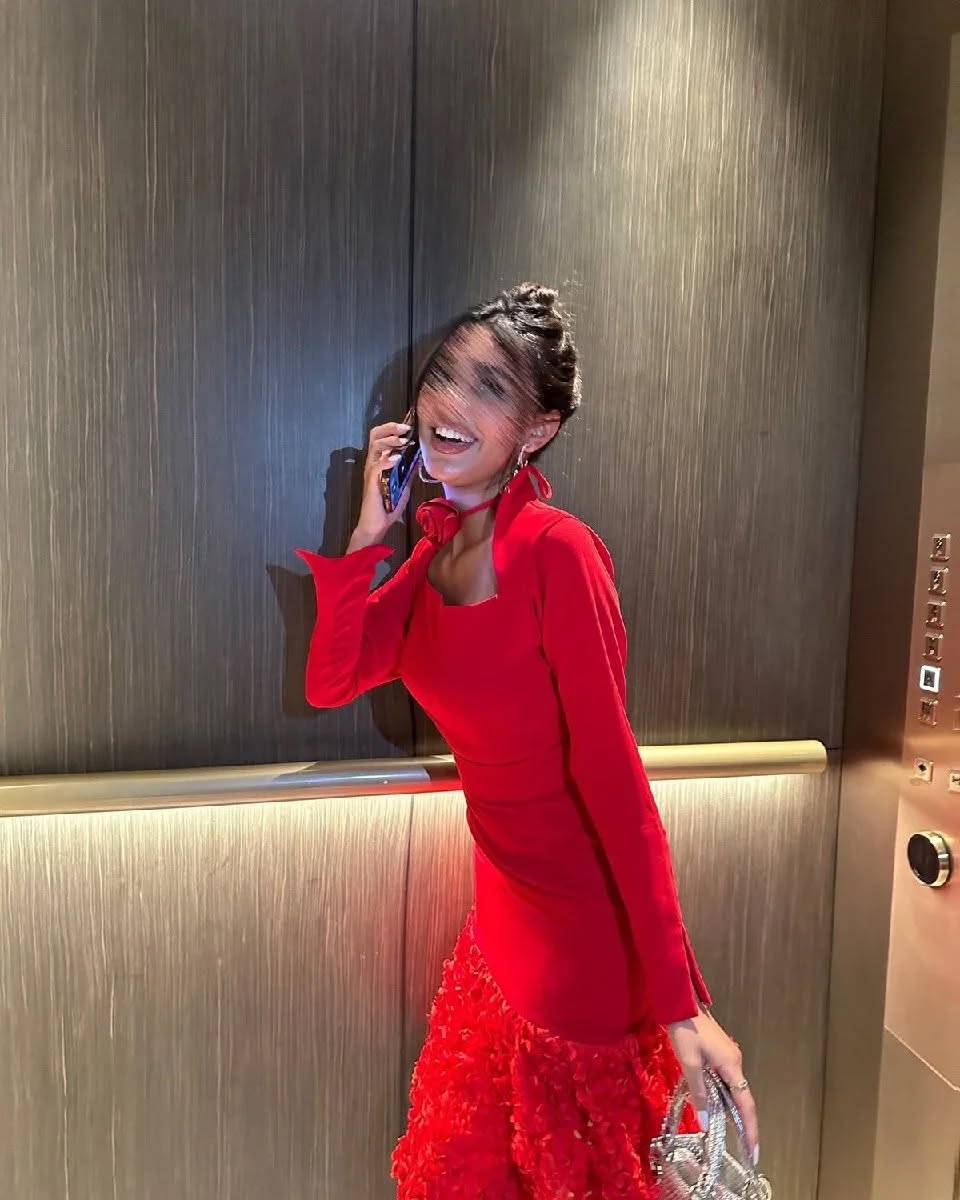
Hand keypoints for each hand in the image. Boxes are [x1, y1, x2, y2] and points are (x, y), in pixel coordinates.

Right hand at [347, 421, 414, 550]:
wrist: (377, 525)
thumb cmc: (388, 507)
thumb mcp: (404, 486)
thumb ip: (409, 472)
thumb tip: (419, 459)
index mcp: (380, 462)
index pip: (382, 438)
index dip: (392, 429)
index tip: (408, 427)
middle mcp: (373, 463)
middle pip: (374, 436)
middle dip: (389, 428)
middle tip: (404, 428)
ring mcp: (371, 472)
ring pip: (375, 447)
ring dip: (390, 441)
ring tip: (403, 441)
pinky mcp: (370, 482)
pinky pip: (376, 466)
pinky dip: (386, 460)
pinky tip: (396, 459)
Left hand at [666, 1008, 758, 1164]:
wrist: (681, 1003)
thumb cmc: (686, 1029)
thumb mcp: (689, 1063)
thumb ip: (698, 1093)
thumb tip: (707, 1122)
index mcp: (731, 1065)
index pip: (746, 1104)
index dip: (750, 1129)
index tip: (755, 1151)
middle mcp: (735, 1062)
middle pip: (742, 1098)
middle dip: (742, 1123)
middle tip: (744, 1148)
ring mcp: (729, 1056)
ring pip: (732, 1089)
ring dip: (730, 1109)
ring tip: (728, 1132)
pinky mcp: (721, 1053)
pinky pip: (725, 1080)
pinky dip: (722, 1095)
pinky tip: (714, 1104)